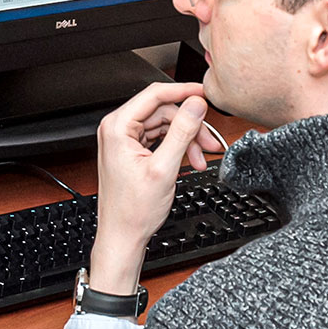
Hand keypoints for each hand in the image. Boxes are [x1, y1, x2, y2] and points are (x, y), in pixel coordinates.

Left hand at [88, 82, 221, 295]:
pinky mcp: (132, 151)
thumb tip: (196, 105)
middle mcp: (118, 130)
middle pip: (163, 112)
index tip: (205, 93)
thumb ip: (182, 132)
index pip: (155, 95)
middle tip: (210, 143)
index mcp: (117, 127)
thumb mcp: (164, 168)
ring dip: (186, 140)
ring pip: (165, 126)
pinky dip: (177, 148)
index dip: (183, 91)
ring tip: (201, 159)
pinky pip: (160, 139)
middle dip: (189, 127)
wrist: (122, 237)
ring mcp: (124, 141)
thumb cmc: (132, 211)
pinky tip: (190, 161)